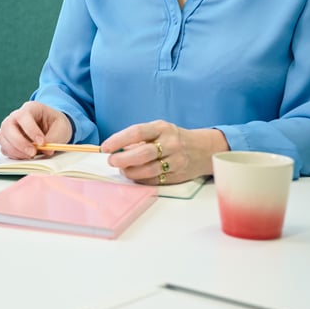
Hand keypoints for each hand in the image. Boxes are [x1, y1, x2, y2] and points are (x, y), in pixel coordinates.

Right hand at [0, 101, 71, 159]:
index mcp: (31, 108)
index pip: (24, 116)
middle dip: (19, 142)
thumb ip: (54, 139)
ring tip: (31, 155)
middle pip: (7, 126)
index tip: (42, 143)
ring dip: (14, 150)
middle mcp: (15, 116)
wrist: (52, 128)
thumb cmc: (56, 124)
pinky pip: (4, 148)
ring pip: (2, 137)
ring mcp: (9, 128)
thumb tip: (46, 150)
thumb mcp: (62, 128)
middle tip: (33, 152)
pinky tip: (25, 156)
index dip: (30, 130)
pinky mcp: (7, 140)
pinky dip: (13, 155)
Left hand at [101, 121, 227, 184]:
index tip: (105, 147)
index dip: (118, 140)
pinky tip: (135, 176)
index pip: (137, 132)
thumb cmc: (173, 138)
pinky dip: (141, 179)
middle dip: (123, 159)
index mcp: (162, 128)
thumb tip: (115, 149)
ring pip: (148, 170)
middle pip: (143, 153)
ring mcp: (175, 160)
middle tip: (112, 161)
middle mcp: (170, 143)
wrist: (204, 149)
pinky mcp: (178, 175)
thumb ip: (139, 138)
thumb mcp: (159, 130)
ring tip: (123, 169)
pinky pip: (155, 180)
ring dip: (131, 172)